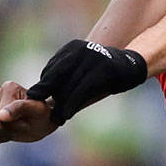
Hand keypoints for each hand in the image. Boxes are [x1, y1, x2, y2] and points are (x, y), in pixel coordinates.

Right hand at [0, 81, 55, 143]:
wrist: (38, 122)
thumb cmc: (40, 115)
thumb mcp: (38, 112)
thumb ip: (20, 109)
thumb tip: (1, 115)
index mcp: (8, 88)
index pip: (3, 119)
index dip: (16, 126)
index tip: (27, 120)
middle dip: (10, 131)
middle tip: (22, 125)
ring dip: (4, 134)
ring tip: (16, 126)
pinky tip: (7, 130)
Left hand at [26, 39, 147, 124]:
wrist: (131, 66)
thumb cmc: (102, 74)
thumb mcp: (83, 71)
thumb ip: (66, 81)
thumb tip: (46, 100)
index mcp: (72, 48)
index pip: (51, 69)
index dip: (44, 87)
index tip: (38, 101)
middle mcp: (80, 50)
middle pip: (56, 75)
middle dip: (45, 93)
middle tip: (35, 109)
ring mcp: (92, 58)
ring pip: (68, 85)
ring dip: (59, 104)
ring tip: (55, 118)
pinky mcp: (103, 70)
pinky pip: (81, 90)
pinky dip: (71, 104)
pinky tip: (66, 114)